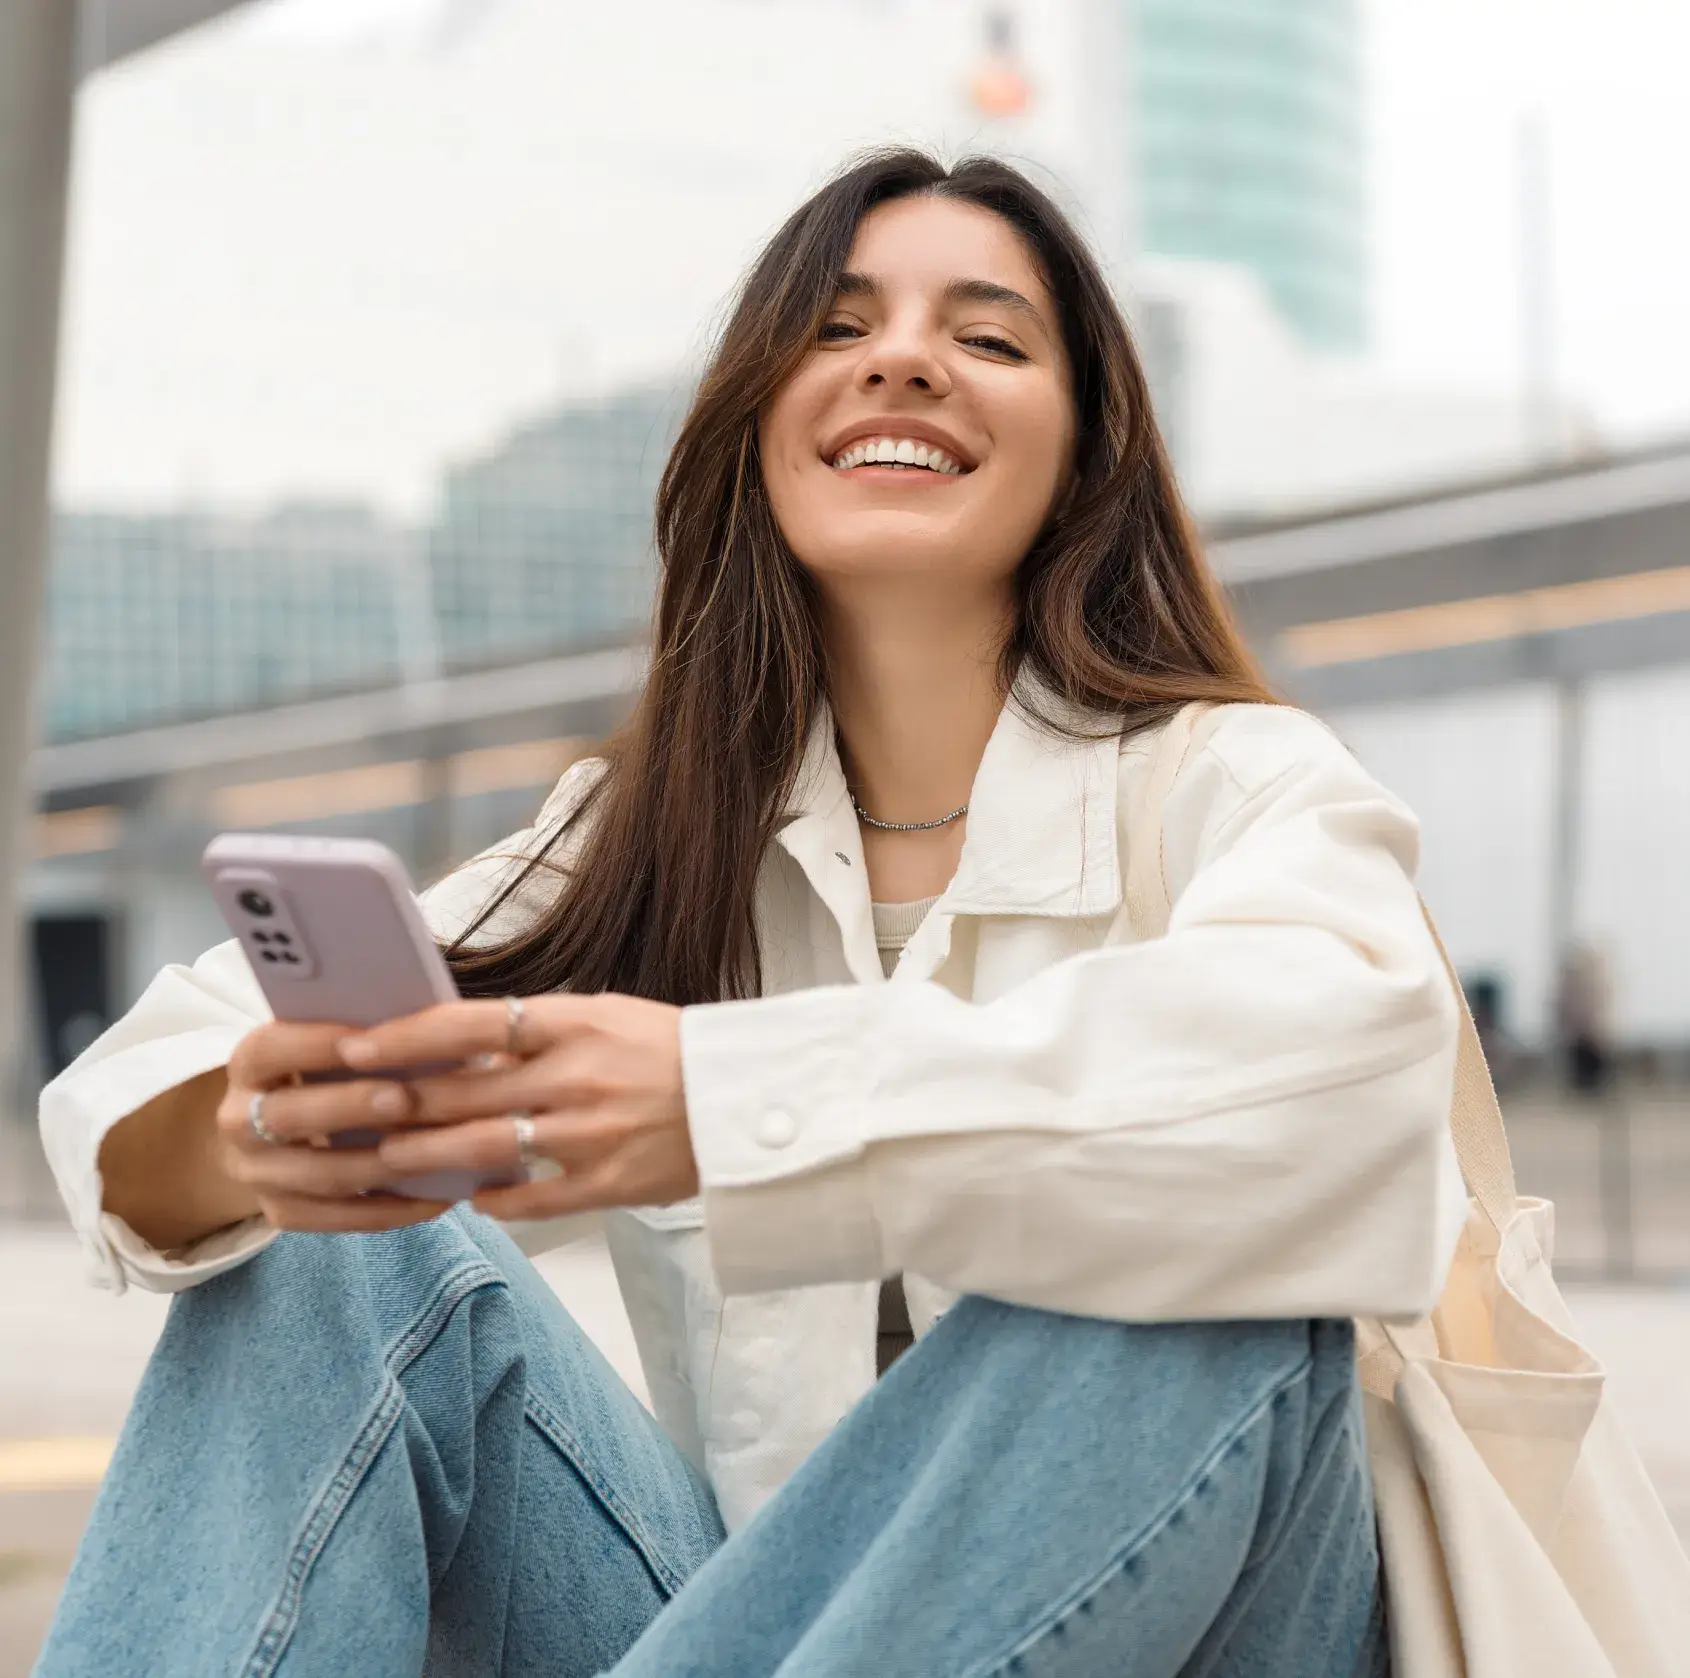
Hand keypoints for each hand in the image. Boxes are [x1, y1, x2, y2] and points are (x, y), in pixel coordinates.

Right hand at [217, 1021, 456, 1232]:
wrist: (273, 1131)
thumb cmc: (323, 1071)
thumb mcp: (324, 1046)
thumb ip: (359, 1039)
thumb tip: (421, 1030)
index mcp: (248, 1064)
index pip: (271, 1049)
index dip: (317, 1044)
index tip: (373, 1038)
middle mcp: (238, 1120)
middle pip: (288, 1115)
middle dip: (349, 1107)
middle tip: (405, 1100)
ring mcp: (256, 1173)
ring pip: (320, 1174)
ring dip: (382, 1165)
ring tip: (438, 1151)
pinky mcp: (281, 1213)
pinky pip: (337, 1219)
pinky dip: (392, 1210)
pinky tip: (438, 1197)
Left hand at [338, 993, 698, 1222]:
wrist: (748, 1101)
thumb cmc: (674, 1051)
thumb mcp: (608, 1018)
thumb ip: (538, 1033)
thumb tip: (462, 1049)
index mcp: (579, 1024)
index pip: (472, 1024)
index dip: (407, 1035)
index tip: (357, 1045)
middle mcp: (578, 1078)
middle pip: (463, 1091)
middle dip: (396, 1103)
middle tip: (348, 1109)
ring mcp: (590, 1135)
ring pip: (482, 1148)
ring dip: (426, 1155)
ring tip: (386, 1157)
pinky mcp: (607, 1185)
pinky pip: (529, 1198)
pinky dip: (491, 1198)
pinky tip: (468, 1195)